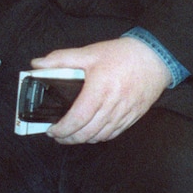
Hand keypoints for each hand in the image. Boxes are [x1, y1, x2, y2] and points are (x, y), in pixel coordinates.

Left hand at [31, 38, 170, 144]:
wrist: (156, 56)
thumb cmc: (121, 54)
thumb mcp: (89, 52)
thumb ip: (60, 59)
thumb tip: (36, 64)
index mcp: (99, 89)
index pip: (77, 118)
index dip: (62, 129)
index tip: (52, 130)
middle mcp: (113, 104)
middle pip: (87, 132)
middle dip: (69, 138)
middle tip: (57, 136)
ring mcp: (125, 113)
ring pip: (101, 136)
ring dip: (83, 140)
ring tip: (71, 136)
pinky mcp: (134, 116)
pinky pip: (114, 134)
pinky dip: (100, 137)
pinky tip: (91, 133)